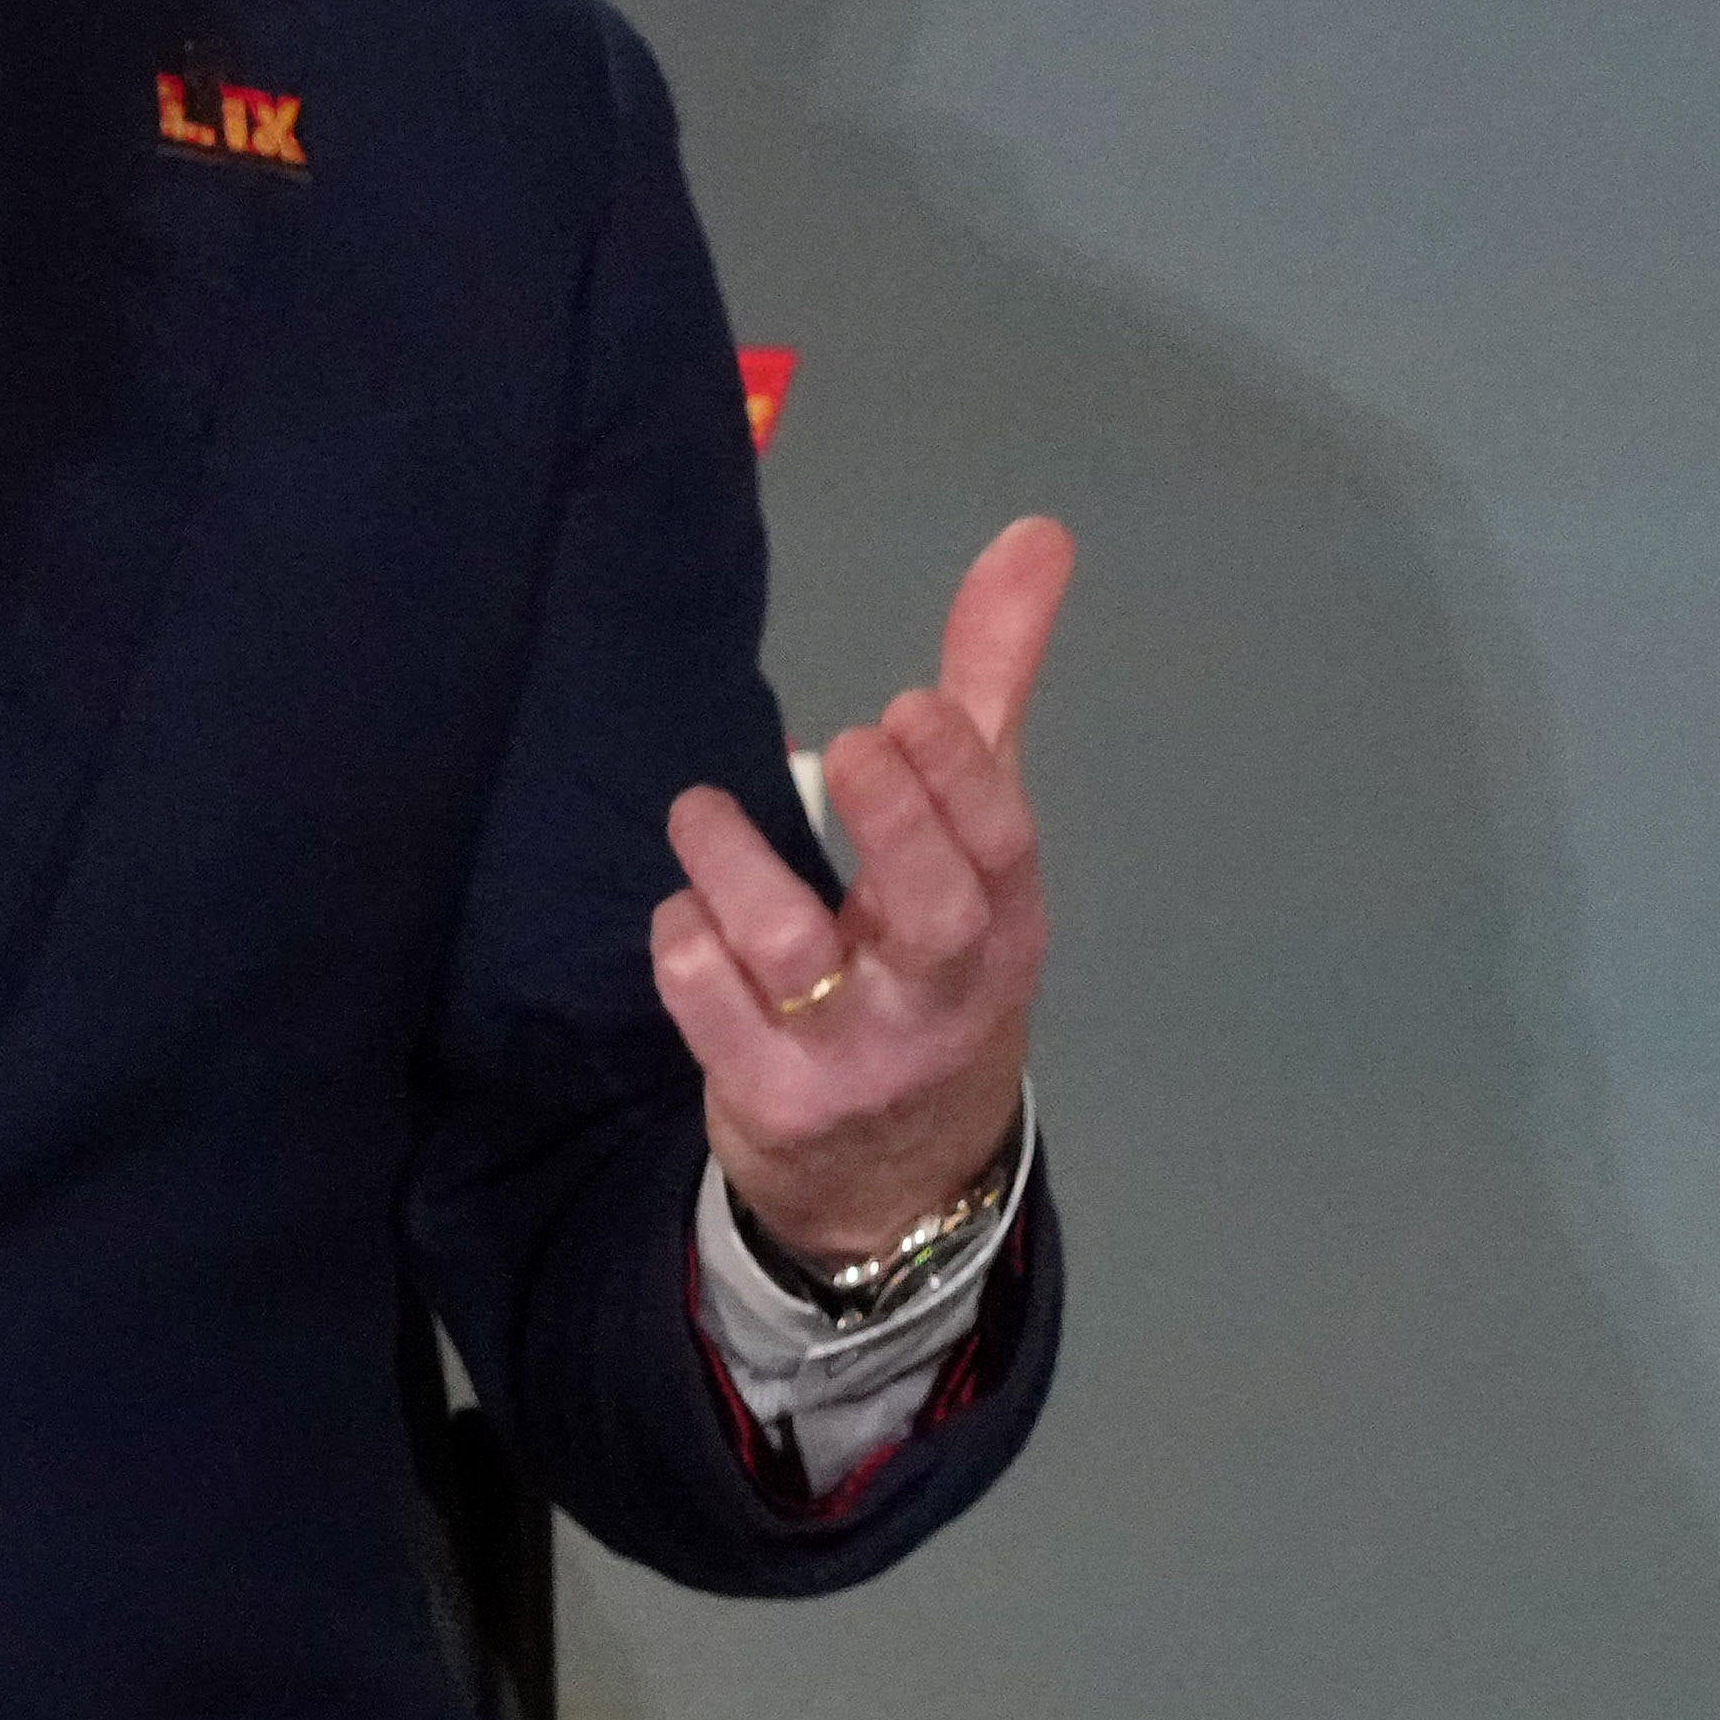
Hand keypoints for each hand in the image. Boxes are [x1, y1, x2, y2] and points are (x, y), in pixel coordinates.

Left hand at [657, 515, 1067, 1265]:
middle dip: (894, 819)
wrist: (899, 1184)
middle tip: (845, 744)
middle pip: (933, 910)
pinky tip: (688, 919)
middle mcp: (939, 997)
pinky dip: (685, 944)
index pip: (1002, 847)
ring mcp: (853, 1055)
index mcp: (1002, 927)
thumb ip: (990, 689)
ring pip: (790, 952)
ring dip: (735, 866)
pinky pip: (707, 1007)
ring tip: (702, 813)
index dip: (960, 772)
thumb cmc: (933, 971)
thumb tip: (1034, 535)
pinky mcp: (770, 1101)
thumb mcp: (973, 848)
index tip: (905, 705)